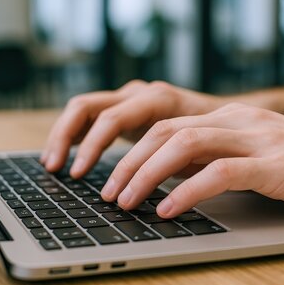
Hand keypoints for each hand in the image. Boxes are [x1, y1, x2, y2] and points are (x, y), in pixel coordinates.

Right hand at [41, 80, 222, 175]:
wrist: (231, 118)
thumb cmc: (218, 138)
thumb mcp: (200, 152)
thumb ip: (173, 164)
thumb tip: (145, 191)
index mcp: (157, 99)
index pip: (110, 119)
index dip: (91, 147)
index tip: (78, 174)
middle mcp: (139, 93)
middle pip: (86, 107)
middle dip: (65, 137)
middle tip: (55, 169)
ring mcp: (130, 97)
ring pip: (83, 108)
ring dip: (63, 135)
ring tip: (52, 164)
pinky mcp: (126, 107)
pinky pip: (91, 115)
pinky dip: (76, 134)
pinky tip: (67, 155)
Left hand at [101, 103, 283, 216]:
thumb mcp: (255, 153)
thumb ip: (217, 156)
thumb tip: (172, 177)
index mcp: (231, 117)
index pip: (168, 125)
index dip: (134, 151)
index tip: (113, 177)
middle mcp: (239, 121)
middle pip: (167, 131)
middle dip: (130, 162)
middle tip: (109, 191)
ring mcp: (258, 139)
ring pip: (186, 145)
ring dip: (148, 174)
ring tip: (127, 201)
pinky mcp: (276, 164)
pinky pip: (221, 172)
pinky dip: (188, 190)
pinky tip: (168, 209)